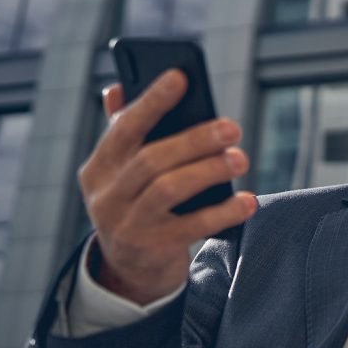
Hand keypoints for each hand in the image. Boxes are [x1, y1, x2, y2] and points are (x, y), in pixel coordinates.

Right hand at [77, 69, 256, 304]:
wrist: (130, 271)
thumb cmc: (137, 206)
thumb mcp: (123, 174)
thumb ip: (124, 133)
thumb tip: (117, 87)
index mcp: (99, 167)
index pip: (124, 128)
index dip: (152, 101)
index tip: (181, 77)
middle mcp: (106, 196)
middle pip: (151, 159)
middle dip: (194, 140)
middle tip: (232, 127)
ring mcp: (126, 225)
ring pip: (168, 189)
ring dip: (209, 171)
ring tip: (241, 158)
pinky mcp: (152, 250)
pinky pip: (192, 227)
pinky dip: (223, 212)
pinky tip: (249, 201)